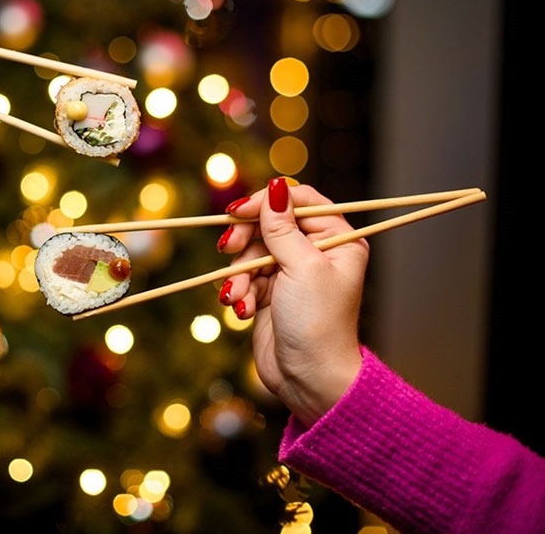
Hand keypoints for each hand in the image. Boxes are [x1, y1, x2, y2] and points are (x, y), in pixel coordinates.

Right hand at [218, 178, 366, 426]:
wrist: (309, 379)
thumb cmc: (317, 323)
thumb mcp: (301, 267)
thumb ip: (282, 226)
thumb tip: (275, 185)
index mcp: (337, 239)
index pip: (299, 202)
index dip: (266, 202)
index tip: (238, 211)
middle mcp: (316, 252)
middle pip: (269, 224)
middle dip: (245, 239)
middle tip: (227, 248)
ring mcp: (291, 274)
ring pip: (251, 252)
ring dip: (239, 274)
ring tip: (238, 296)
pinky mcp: (270, 293)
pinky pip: (245, 277)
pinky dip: (239, 291)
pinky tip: (240, 309)